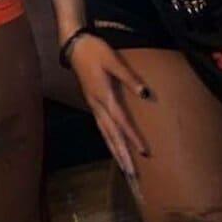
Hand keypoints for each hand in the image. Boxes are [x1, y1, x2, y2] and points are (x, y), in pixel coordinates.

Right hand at [68, 33, 150, 179]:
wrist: (75, 46)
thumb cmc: (96, 51)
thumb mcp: (113, 60)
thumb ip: (129, 78)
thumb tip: (146, 94)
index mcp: (104, 96)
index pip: (121, 122)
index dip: (133, 138)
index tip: (144, 153)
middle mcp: (98, 106)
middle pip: (111, 136)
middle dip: (122, 156)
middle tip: (132, 175)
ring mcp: (93, 106)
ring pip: (105, 135)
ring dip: (115, 152)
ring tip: (125, 169)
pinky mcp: (92, 104)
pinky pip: (102, 128)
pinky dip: (109, 141)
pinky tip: (114, 148)